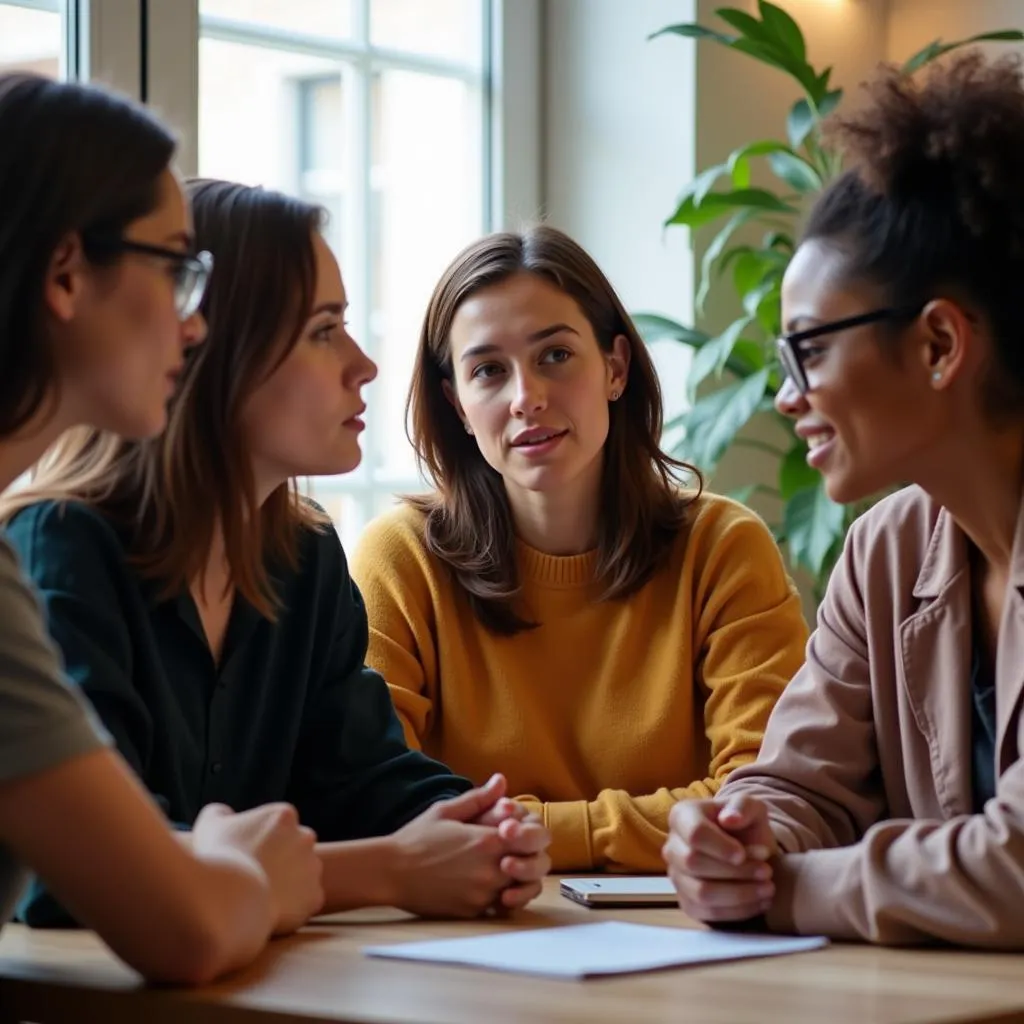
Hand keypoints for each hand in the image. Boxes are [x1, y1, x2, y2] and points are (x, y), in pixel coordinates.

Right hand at [193, 802, 323, 935]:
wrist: (230, 897)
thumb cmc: (218, 858)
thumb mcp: (211, 825)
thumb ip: (219, 813)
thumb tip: (224, 813)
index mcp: (284, 816)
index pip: (277, 826)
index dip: (261, 841)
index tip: (247, 855)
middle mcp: (305, 837)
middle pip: (293, 848)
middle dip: (279, 859)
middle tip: (256, 876)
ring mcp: (313, 867)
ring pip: (302, 874)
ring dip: (288, 882)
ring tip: (262, 895)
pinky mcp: (315, 896)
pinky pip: (306, 900)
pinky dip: (293, 907)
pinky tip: (272, 910)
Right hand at [388, 782, 542, 917]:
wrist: (391, 872)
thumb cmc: (417, 838)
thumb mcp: (446, 811)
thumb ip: (479, 798)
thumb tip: (501, 780)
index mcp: (487, 841)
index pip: (532, 839)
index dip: (530, 835)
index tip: (519, 832)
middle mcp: (490, 870)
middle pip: (532, 867)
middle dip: (528, 858)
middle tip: (515, 852)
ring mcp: (483, 895)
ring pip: (520, 889)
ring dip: (516, 880)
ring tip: (502, 869)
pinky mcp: (473, 912)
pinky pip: (500, 907)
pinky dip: (500, 898)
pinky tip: (486, 885)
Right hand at [663, 795, 776, 922]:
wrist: (750, 853)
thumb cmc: (746, 827)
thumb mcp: (752, 808)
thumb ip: (742, 805)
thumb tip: (729, 819)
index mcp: (682, 816)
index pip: (694, 834)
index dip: (720, 846)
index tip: (743, 854)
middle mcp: (672, 847)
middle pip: (694, 864)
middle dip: (735, 871)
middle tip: (766, 871)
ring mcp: (677, 877)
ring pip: (701, 893)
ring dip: (739, 894)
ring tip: (767, 888)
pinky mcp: (687, 903)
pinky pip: (707, 914)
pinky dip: (738, 911)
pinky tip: (759, 902)